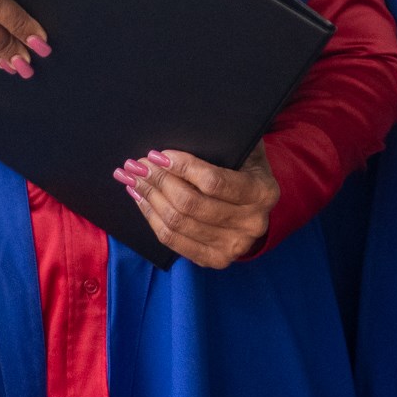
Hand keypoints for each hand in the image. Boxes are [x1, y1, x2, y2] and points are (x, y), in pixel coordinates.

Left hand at [116, 144, 280, 268]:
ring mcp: (233, 246)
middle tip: (137, 164)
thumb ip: (222, 143)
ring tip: (134, 179)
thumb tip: (179, 138)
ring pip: (178, 223)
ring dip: (150, 198)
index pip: (213, 182)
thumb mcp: (245, 150)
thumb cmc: (246, 169)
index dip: (182, 167)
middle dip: (158, 181)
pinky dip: (152, 218)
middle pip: (190, 204)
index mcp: (263, 192)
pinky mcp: (214, 259)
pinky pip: (173, 241)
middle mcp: (252, 223)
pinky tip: (142, 200)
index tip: (158, 155)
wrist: (256, 205)